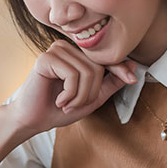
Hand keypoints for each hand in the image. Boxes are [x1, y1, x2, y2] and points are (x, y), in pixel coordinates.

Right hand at [7, 40, 136, 136]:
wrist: (33, 120)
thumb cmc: (59, 108)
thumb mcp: (92, 98)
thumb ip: (110, 83)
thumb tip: (133, 68)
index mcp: (77, 54)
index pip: (104, 57)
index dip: (119, 68)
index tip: (132, 79)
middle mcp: (66, 47)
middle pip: (97, 66)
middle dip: (91, 92)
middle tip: (75, 105)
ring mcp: (55, 50)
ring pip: (86, 71)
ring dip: (80, 96)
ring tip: (66, 104)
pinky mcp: (45, 58)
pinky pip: (72, 74)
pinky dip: (70, 93)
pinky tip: (59, 100)